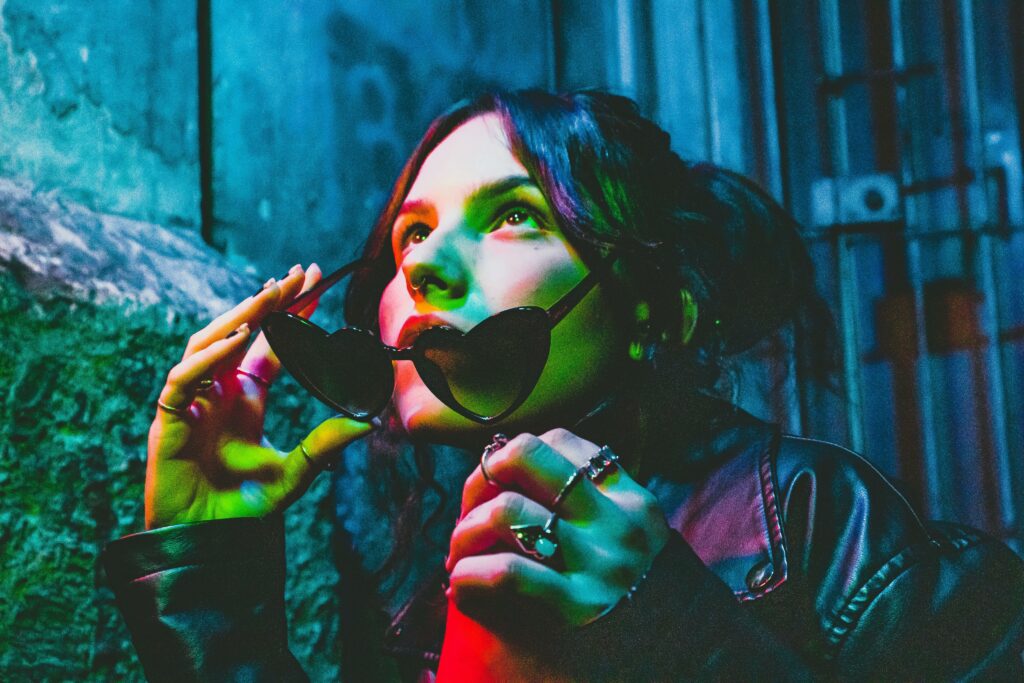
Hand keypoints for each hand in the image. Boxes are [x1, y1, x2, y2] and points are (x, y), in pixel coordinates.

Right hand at [145, 264, 375, 529]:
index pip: (269, 343)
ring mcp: (192, 402)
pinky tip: (235, 342)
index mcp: (247, 397)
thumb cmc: (244, 509)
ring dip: (238, 318)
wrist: (207, 541)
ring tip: (270, 296)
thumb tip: (369, 422)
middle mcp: (219, 391)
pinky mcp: (168, 419)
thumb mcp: (294, 474)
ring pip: (208, 344)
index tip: (313, 281)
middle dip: (267, 301)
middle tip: (299, 275)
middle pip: (239, 332)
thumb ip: (324, 446)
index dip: (289, 313)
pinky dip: (207, 359)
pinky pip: (183, 379)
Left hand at [446, 428, 669, 629]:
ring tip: (460, 556)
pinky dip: (470, 575)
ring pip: (508, 510)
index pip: (559, 440)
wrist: (690, 652)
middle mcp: (615, 520)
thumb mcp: (634, 531)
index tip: (501, 483)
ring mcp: (599, 561)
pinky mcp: (579, 605)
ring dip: (467, 531)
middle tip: (473, 506)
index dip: (516, 454)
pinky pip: (507, 572)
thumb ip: (595, 501)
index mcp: (628, 496)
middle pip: (526, 456)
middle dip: (483, 474)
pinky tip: (461, 585)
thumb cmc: (643, 590)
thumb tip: (523, 471)